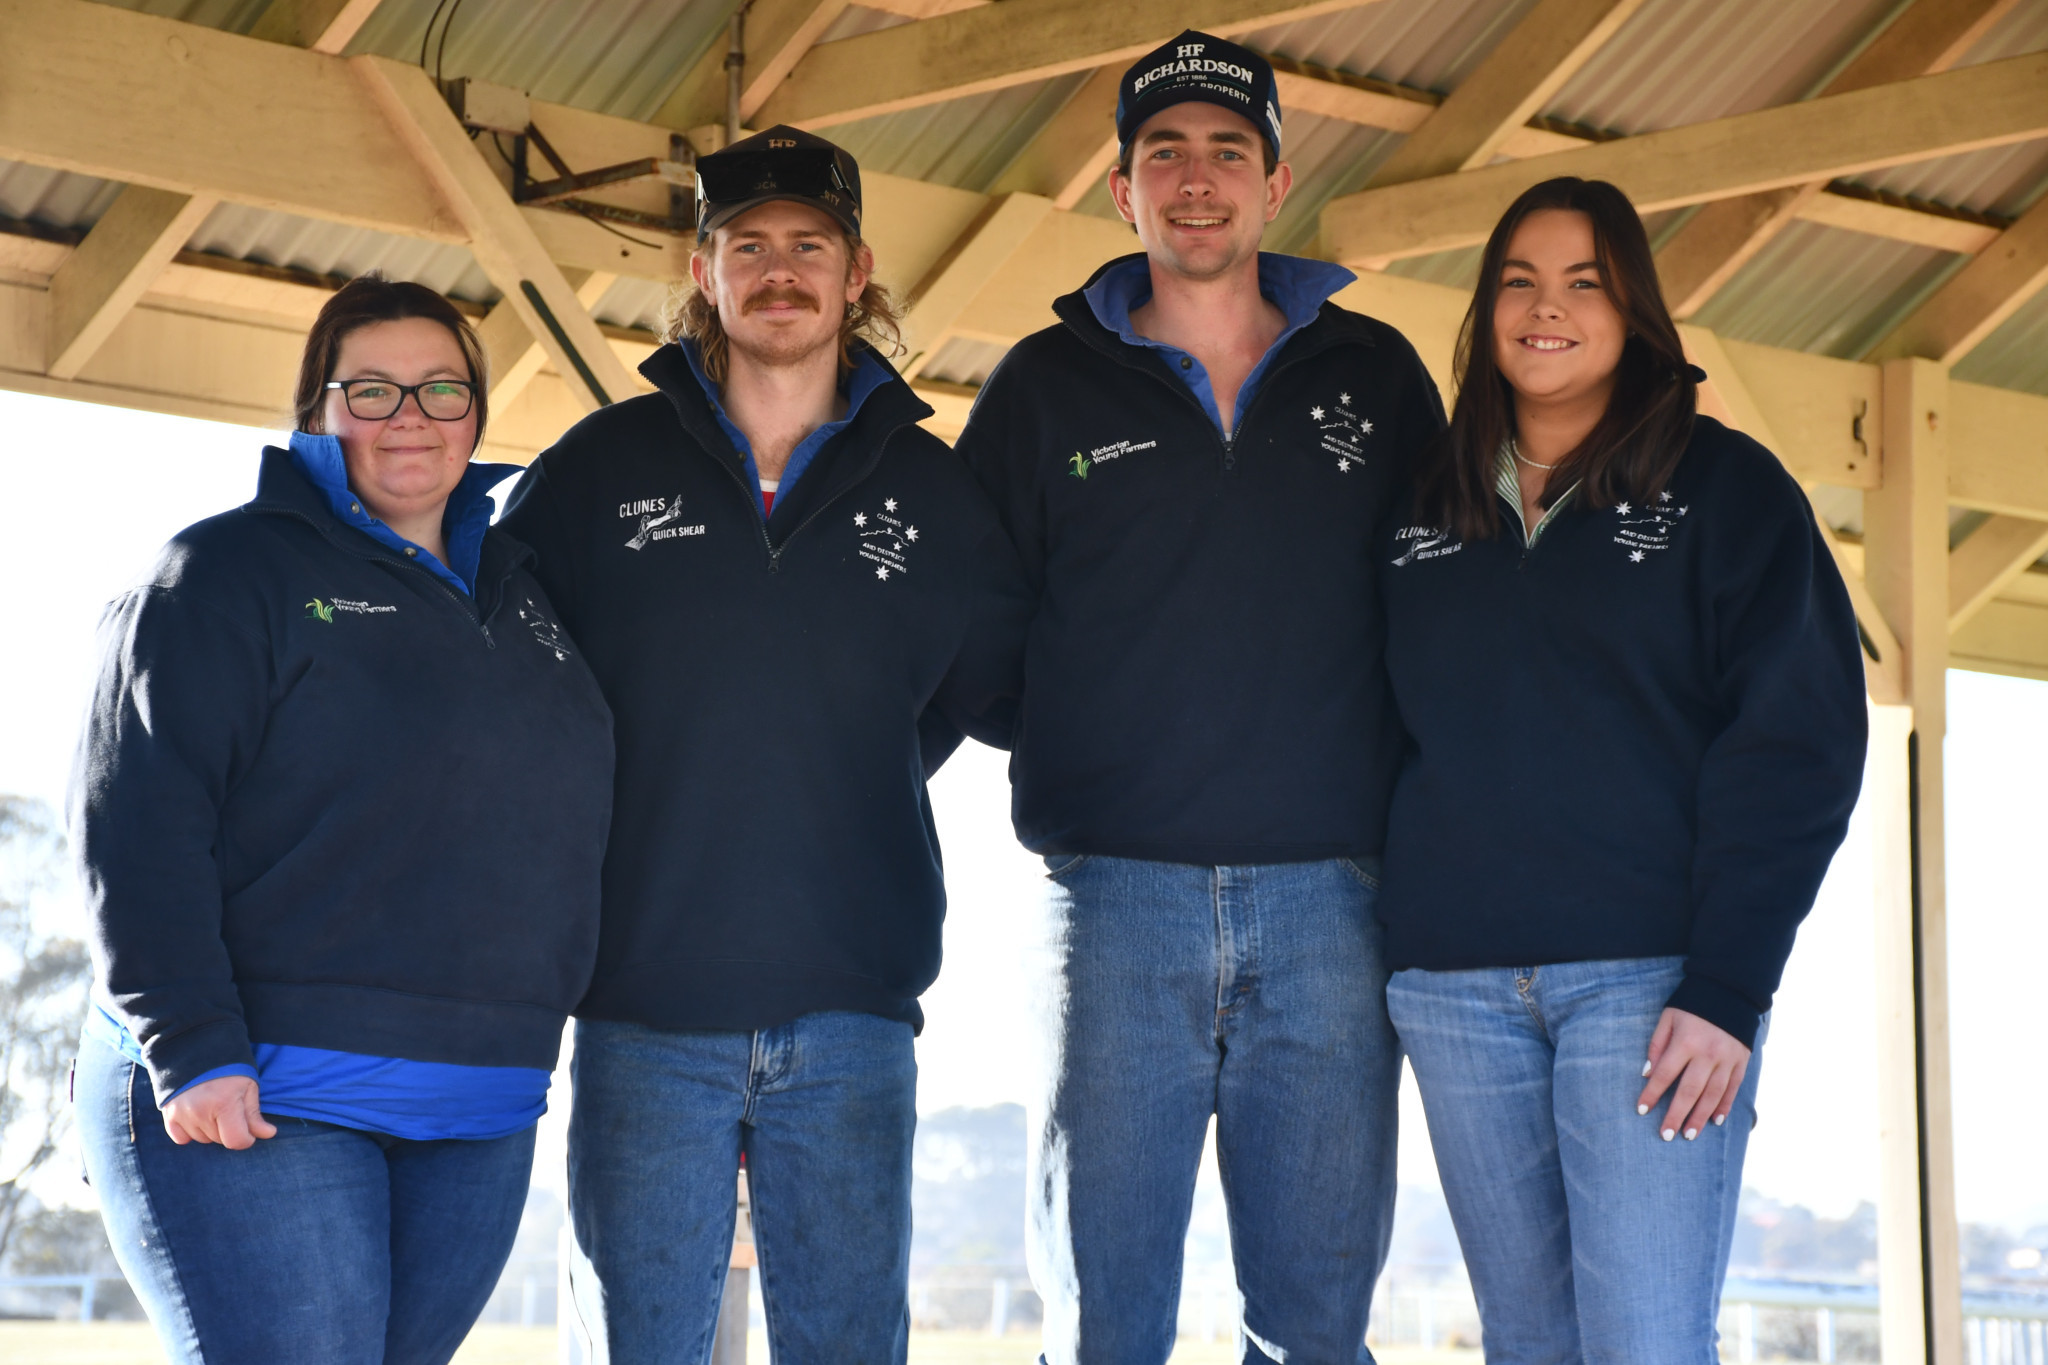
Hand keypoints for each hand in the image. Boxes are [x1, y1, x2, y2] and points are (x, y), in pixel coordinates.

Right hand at [161, 1075, 275, 1148]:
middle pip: (219, 1140)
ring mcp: (182, 1113)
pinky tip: (197, 1115)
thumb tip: (268, 1134)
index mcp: (224, 1104)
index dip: (247, 1138)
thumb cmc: (230, 1066)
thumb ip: (254, 1114)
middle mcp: (200, 1111)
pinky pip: (181, 1138)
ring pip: (202, 1139)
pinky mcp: (169, 1113)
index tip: (249, 1130)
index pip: (236, 1141)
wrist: (198, 1047)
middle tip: (230, 1108)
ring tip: (214, 1107)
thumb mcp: (248, 1086)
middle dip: (229, 1130)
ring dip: (210, 1130)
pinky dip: (190, 1132)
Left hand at [1636, 1008, 1750, 1142]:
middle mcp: (1708, 1054)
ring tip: (1689, 1135)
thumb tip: (1647, 1074)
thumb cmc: (1691, 1005)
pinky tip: (1715, 1121)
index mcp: (1686, 1042)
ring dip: (1700, 1117)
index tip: (1642, 1110)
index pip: (1665, 1074)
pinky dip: (1724, 1106)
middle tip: (1665, 1135)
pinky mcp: (1741, 1062)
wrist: (1730, 991)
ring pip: (1712, 1095)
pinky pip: (1732, 1089)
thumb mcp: (1668, 1017)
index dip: (1652, 1093)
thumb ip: (1657, 1045)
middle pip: (1689, 1091)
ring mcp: (1727, 1060)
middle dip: (1676, 1115)